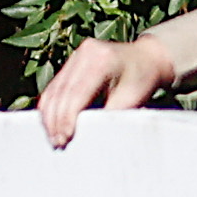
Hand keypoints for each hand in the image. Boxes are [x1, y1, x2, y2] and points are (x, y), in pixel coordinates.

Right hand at [36, 35, 170, 145]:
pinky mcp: (72, 60)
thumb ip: (110, 115)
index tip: (65, 138)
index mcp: (102, 59)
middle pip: (62, 91)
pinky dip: (51, 105)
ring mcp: (77, 54)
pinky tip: (51, 123)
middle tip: (57, 143)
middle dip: (56, 120)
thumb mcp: (132, 99)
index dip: (67, 117)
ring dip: (50, 115)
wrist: (147, 58)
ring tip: (52, 137)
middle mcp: (85, 53)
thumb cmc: (143, 79)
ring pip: (54, 89)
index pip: (77, 92)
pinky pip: (55, 85)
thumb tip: (87, 134)